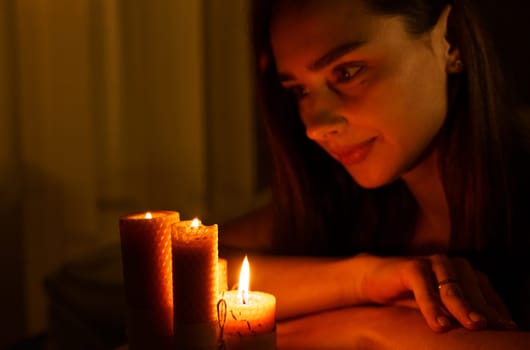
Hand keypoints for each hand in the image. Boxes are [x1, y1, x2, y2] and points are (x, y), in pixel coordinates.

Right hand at [358, 254, 518, 331]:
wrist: (375, 280)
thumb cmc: (411, 296)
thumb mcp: (439, 307)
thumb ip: (459, 315)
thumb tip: (484, 328)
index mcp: (465, 274)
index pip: (487, 296)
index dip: (496, 313)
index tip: (507, 332)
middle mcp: (453, 265)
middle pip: (473, 292)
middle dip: (484, 312)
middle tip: (495, 331)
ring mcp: (432, 263)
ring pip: (452, 289)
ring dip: (463, 309)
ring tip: (474, 327)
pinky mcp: (412, 266)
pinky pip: (424, 288)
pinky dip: (432, 307)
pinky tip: (438, 324)